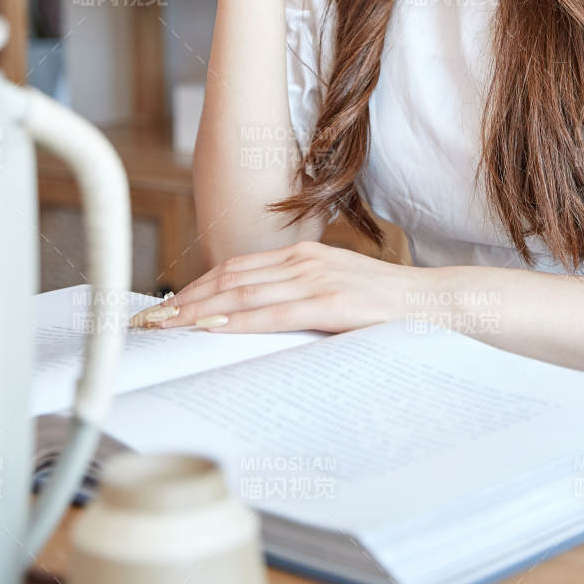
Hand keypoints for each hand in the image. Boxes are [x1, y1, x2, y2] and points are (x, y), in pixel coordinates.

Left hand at [128, 241, 420, 333]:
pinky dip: (239, 321)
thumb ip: (296, 300)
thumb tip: (252, 322)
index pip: (235, 269)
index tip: (166, 306)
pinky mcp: (330, 303)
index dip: (196, 287)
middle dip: (185, 301)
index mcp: (302, 255)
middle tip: (148, 321)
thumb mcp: (333, 293)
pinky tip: (213, 328)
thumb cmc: (384, 307)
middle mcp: (303, 260)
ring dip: (199, 312)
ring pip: (243, 294)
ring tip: (166, 328)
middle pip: (229, 278)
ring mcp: (316, 279)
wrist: (434, 304)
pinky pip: (274, 314)